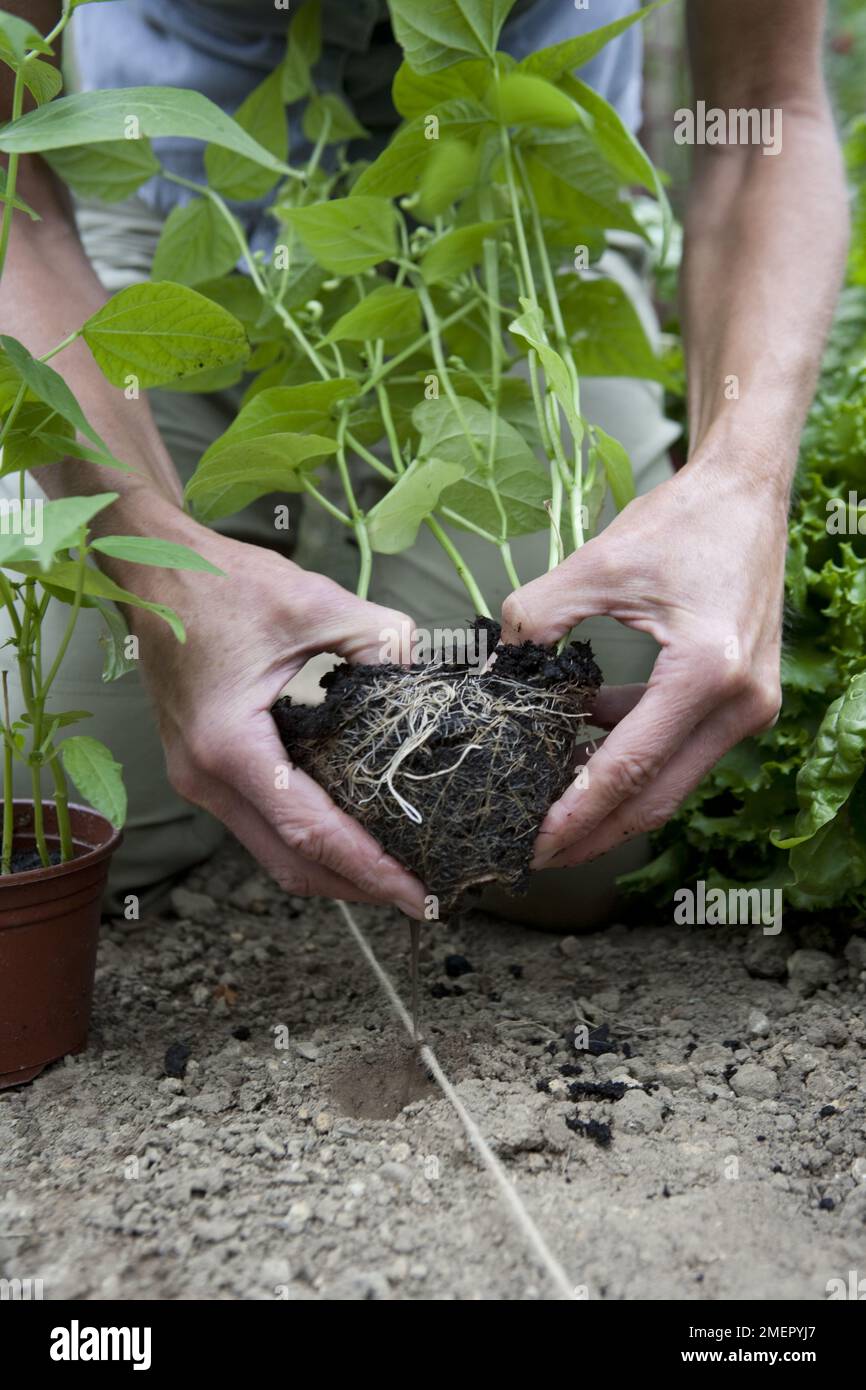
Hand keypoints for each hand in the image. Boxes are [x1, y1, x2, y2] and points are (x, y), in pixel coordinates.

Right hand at [120, 523, 426, 916]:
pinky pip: (262, 825)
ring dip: (334, 870)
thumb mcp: (316, 602)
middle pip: (291, 862)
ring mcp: (197, 780)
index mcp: (229, 744)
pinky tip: (355, 833)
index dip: (369, 869)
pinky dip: (309, 842)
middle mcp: (204, 777)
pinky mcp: (204, 771)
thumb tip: (433, 681)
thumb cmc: (223, 584)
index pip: (310, 830)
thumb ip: (383, 642)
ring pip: (273, 852)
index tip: (420, 895)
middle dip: (359, 887)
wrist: (155, 570)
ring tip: (397, 873)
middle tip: (423, 897)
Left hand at [500, 463, 786, 867]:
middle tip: (532, 856)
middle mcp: (741, 703)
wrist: (748, 492)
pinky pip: (680, 749)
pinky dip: (631, 756)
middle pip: (657, 798)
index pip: (630, 767)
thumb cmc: (684, 520)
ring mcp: (750, 707)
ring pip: (670, 781)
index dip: (577, 813)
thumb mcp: (599, 563)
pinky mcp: (744, 701)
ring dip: (610, 798)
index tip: (532, 846)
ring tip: (547, 809)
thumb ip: (539, 615)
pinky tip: (579, 744)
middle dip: (592, 834)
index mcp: (708, 673)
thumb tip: (494, 665)